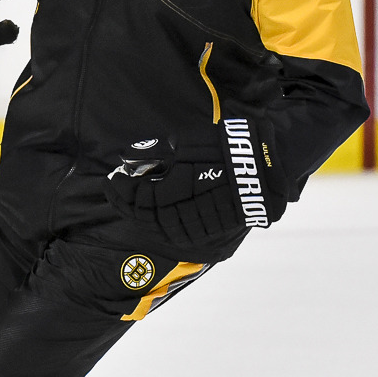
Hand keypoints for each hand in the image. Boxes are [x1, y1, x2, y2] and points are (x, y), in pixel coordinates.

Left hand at [104, 118, 283, 248]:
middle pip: (146, 217)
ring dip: (143, 216)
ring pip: (162, 229)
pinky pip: (180, 233)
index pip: (138, 199)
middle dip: (127, 203)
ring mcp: (199, 227)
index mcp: (176, 193)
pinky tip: (156, 214)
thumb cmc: (225, 147)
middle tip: (116, 188)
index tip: (112, 177)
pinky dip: (163, 225)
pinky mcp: (211, 232)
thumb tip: (132, 158)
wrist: (265, 165)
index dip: (121, 190)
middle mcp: (185, 214)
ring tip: (131, 201)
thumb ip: (158, 154)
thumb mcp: (187, 142)